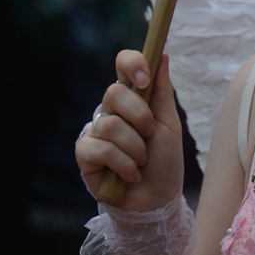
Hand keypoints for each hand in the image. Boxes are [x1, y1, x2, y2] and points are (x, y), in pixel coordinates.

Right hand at [75, 51, 184, 211]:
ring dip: (135, 147)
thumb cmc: (165, 161)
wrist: (157, 199)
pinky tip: (130, 175)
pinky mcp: (85, 154)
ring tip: (142, 162)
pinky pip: (101, 148)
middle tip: (150, 135)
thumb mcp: (170, 124)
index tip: (145, 78)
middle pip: (114, 93)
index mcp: (133, 98)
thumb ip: (162, 92)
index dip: (132, 63)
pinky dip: (123, 164)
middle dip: (139, 116)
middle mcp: (111, 110)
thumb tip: (162, 55)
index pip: (123, 65)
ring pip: (110, 124)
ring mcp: (95, 131)